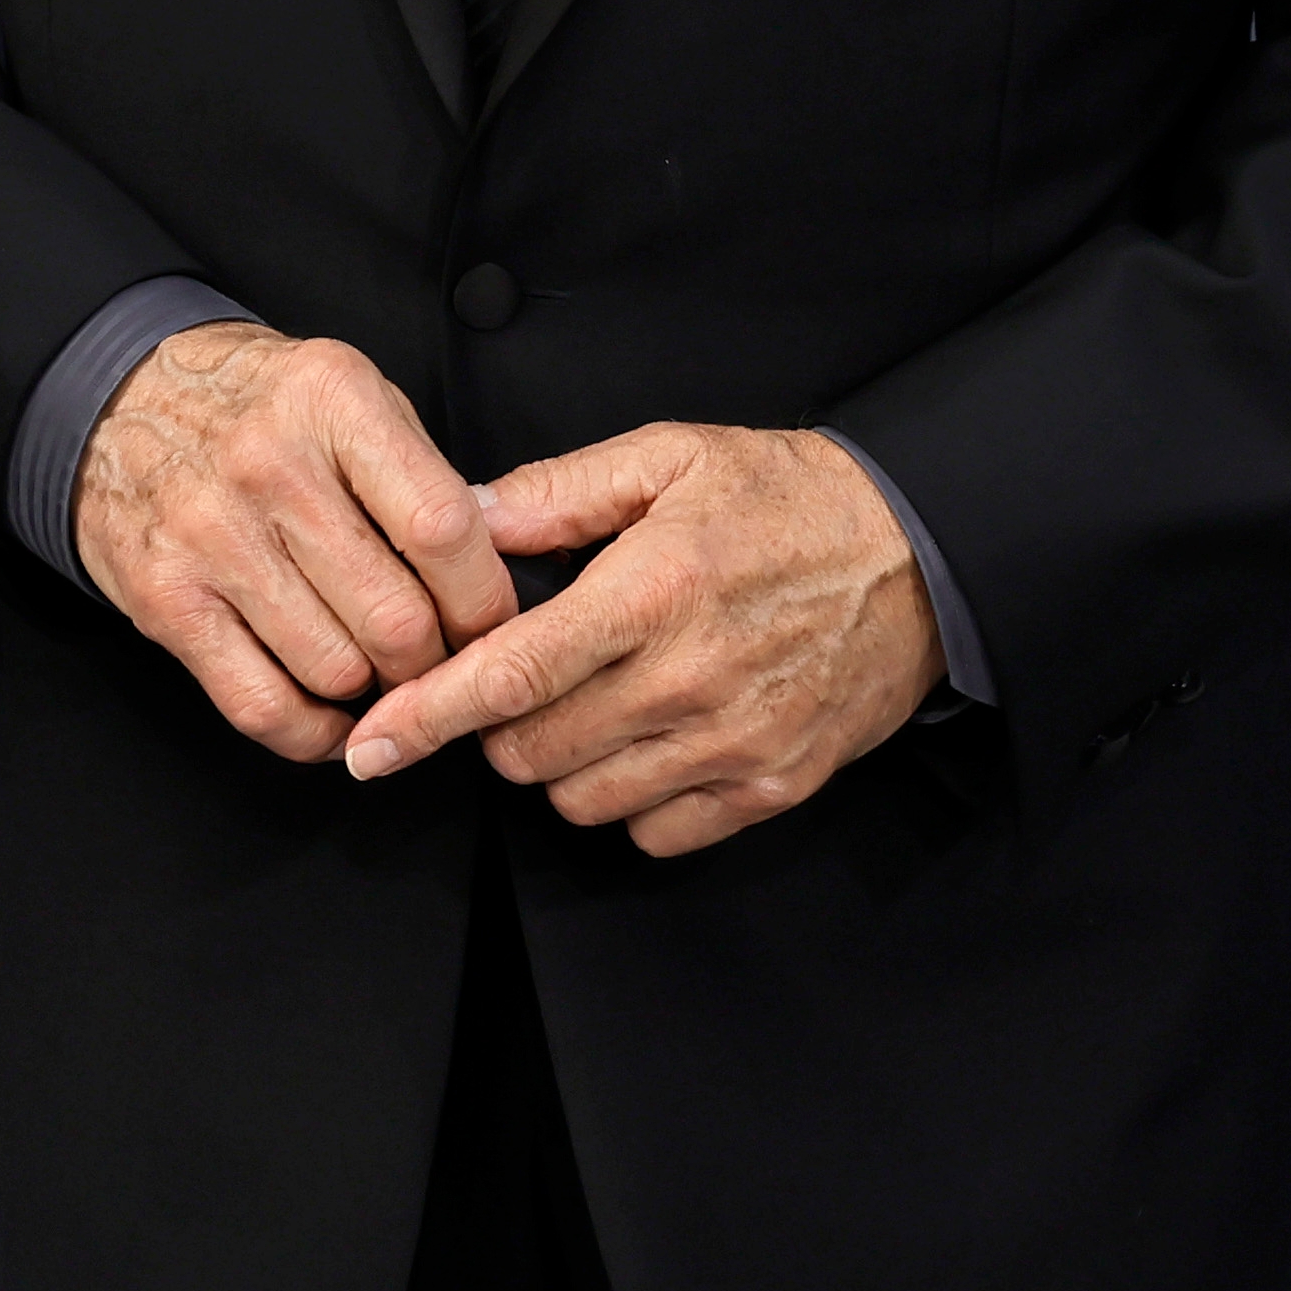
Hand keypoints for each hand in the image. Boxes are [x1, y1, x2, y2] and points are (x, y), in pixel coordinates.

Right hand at [74, 322, 517, 761]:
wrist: (125, 399)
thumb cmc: (257, 403)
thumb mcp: (350, 392)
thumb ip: (418, 473)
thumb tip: (493, 568)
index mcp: (333, 401)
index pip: (442, 526)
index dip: (484, 598)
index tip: (497, 623)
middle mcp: (270, 467)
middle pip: (394, 616)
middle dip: (436, 661)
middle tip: (442, 660)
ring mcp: (211, 537)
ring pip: (335, 671)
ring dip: (376, 696)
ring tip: (384, 677)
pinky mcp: (165, 601)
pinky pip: (261, 705)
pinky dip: (314, 734)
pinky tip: (334, 717)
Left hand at [339, 424, 944, 856]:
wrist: (919, 553)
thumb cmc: (787, 496)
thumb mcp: (672, 456)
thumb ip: (561, 489)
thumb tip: (467, 517)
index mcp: (653, 590)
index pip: (512, 674)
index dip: (428, 716)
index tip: (370, 744)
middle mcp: (688, 679)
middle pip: (534, 750)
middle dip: (500, 725)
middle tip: (524, 677)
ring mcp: (733, 743)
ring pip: (585, 800)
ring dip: (561, 764)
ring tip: (592, 703)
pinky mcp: (771, 787)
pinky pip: (657, 833)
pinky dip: (631, 802)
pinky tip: (648, 742)